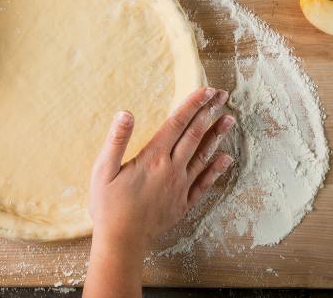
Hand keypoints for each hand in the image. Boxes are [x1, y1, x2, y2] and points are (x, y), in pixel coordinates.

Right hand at [89, 87, 234, 249]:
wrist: (121, 241)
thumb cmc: (108, 206)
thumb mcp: (103, 169)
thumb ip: (116, 140)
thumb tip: (125, 113)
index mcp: (153, 157)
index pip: (176, 124)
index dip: (191, 105)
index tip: (205, 90)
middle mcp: (171, 169)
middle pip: (194, 135)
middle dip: (208, 113)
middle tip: (222, 95)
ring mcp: (180, 187)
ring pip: (203, 156)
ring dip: (217, 136)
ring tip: (229, 119)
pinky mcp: (182, 203)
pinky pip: (204, 183)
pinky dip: (216, 170)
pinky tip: (226, 159)